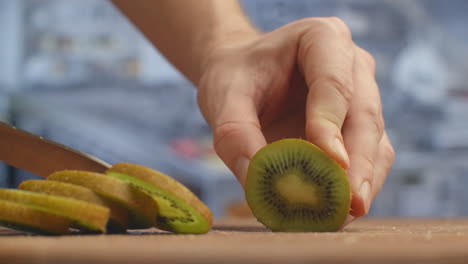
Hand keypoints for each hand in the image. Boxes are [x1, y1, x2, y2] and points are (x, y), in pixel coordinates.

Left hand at [197, 17, 394, 221]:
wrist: (242, 76)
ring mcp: (361, 96)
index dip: (332, 124)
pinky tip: (339, 209)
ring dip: (363, 180)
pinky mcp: (357, 126)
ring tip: (344, 214)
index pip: (334, 82)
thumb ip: (234, 134)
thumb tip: (259, 183)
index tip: (331, 163)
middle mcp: (352, 65)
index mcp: (322, 38)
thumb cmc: (236, 77)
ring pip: (375, 140)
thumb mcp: (222, 96)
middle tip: (349, 203)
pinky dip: (356, 184)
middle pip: (365, 115)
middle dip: (358, 163)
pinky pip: (369, 157)